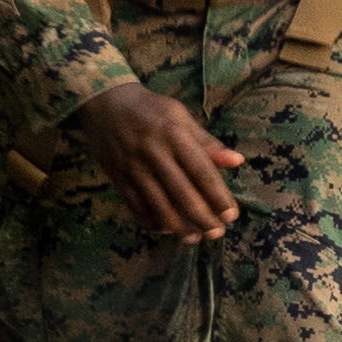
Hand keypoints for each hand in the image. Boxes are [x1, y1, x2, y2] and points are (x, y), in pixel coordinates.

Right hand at [81, 83, 247, 244]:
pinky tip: (165, 230)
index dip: (217, 195)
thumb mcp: (180, 116)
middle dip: (201, 217)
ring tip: (194, 238)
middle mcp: (154, 153)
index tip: (231, 215)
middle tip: (217, 233)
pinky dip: (151, 222)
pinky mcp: (117, 178)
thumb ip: (207, 142)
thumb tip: (237, 161)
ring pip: (157, 204)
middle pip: (181, 193)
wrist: (105, 103)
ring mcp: (133, 168)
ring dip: (178, 226)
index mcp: (175, 136)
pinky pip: (135, 206)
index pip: (201, 171)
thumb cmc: (151, 110)